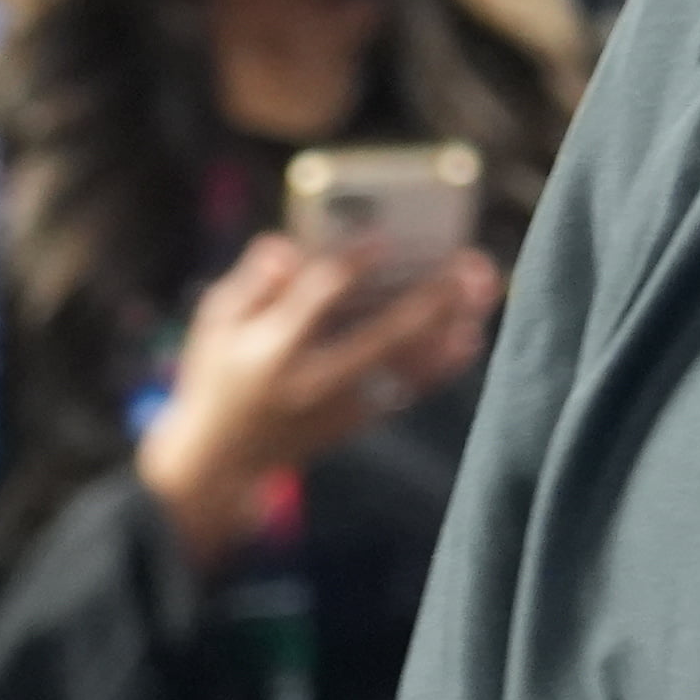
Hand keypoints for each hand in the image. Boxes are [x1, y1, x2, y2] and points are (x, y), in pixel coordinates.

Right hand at [140, 236, 502, 566]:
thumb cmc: (219, 375)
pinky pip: (409, 391)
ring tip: (483, 290)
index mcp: (270, 350)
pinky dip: (442, 364)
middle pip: (382, 337)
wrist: (220, 463)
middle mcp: (312, 382)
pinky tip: (470, 334)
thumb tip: (289, 246)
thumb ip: (253, 282)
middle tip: (467, 264)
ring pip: (408, 367)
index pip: (316, 301)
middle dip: (429, 300)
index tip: (385, 236)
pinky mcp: (357, 423)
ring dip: (450, 328)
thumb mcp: (216, 323)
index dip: (351, 267)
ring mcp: (340, 408)